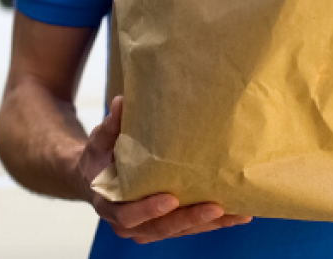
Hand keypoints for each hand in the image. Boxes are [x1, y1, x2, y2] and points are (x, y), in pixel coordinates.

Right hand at [78, 96, 252, 242]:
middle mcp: (128, 223)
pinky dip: (213, 223)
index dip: (148, 209)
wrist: (95, 179)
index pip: (128, 214)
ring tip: (237, 214)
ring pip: (180, 231)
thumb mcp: (100, 141)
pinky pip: (189, 228)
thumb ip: (110, 126)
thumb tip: (121, 102)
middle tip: (216, 208)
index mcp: (110, 204)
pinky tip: (237, 215)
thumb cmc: (99, 158)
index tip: (171, 199)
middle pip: (161, 228)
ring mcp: (148, 228)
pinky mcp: (165, 226)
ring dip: (209, 224)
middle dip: (190, 219)